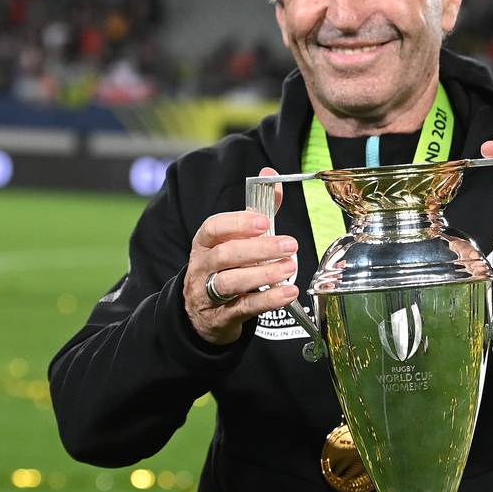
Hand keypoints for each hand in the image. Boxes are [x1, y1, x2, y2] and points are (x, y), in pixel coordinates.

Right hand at [183, 167, 300, 344]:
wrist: (202, 313)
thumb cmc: (224, 267)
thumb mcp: (235, 240)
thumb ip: (256, 210)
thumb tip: (269, 174)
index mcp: (204, 243)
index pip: (213, 228)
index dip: (237, 223)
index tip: (263, 221)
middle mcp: (202, 266)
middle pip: (226, 255)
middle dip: (259, 249)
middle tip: (289, 245)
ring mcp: (208, 293)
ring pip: (231, 282)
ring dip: (263, 275)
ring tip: (290, 268)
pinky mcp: (221, 317)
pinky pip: (243, 308)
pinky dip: (267, 301)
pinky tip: (288, 293)